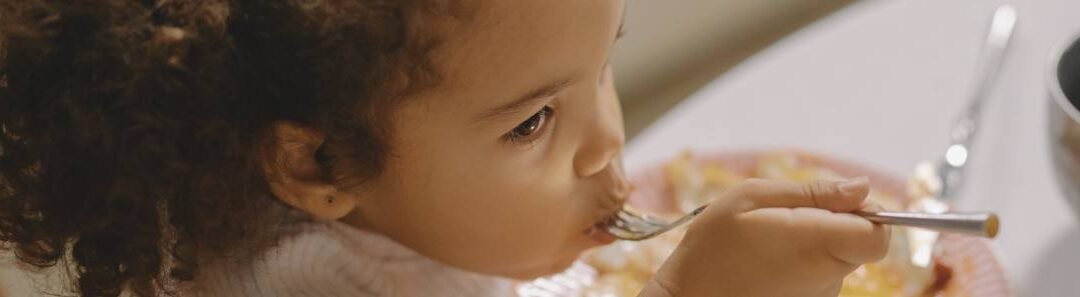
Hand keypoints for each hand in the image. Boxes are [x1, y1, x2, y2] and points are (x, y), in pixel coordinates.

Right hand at [640, 178, 889, 296]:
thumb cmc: (713, 245)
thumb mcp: (753, 197)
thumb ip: (813, 192)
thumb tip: (861, 187)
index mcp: (817, 244)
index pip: (879, 234)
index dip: (868, 213)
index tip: (836, 203)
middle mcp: (826, 277)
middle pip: (859, 243)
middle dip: (834, 223)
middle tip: (787, 217)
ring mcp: (818, 296)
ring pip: (840, 259)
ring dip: (816, 243)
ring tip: (770, 240)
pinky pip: (820, 276)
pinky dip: (802, 263)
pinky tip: (769, 260)